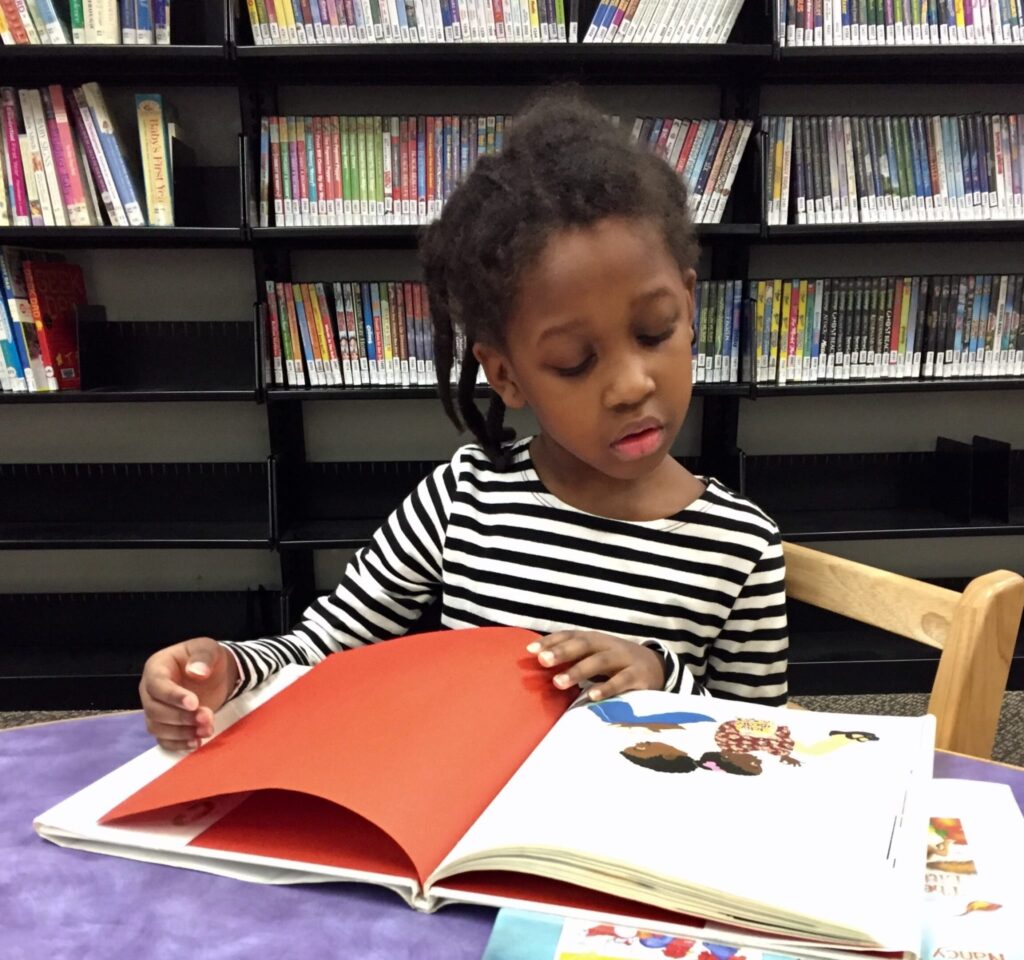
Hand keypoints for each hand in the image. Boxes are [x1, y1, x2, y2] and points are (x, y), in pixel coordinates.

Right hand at [138, 637, 238, 750]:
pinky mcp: (165, 725)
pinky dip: (178, 744)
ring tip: (207, 730)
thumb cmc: (207, 659)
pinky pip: (163, 740)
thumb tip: (196, 672)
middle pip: (154, 710)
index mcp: (157, 668)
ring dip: (181, 733)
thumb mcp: (209, 648)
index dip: (173, 696)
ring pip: (157, 728)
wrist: (215, 674)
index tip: (194, 703)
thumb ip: (203, 656)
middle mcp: (150, 691)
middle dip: (181, 717)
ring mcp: (155, 710)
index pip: (157, 685)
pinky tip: (196, 742)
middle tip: (206, 717)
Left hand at [526, 631, 665, 701]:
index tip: (530, 651)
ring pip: (600, 661)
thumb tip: (538, 664)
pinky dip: (607, 688)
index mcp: (596, 639)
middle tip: (542, 660)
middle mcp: (609, 645)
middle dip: (562, 652)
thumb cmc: (616, 664)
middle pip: (584, 644)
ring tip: (558, 682)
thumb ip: (572, 659)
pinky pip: (622, 681)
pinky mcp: (639, 676)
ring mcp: (625, 659)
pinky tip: (592, 696)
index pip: (571, 636)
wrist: (658, 667)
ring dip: (578, 671)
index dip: (552, 641)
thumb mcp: (596, 656)